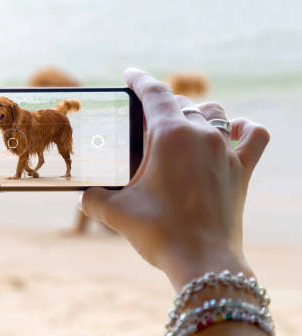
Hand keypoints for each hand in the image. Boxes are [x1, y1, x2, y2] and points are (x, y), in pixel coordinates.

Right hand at [82, 68, 269, 289]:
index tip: (130, 74)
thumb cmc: (159, 232)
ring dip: (195, 114)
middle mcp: (201, 134)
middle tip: (142, 120)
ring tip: (179, 127)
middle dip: (159, 106)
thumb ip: (93, 198)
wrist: (202, 262)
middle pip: (180, 104)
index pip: (154, 93)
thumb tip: (81, 195)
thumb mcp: (116, 212)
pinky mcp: (242, 169)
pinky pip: (253, 136)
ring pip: (214, 113)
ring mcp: (225, 150)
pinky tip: (233, 130)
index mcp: (170, 135)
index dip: (139, 79)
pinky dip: (243, 129)